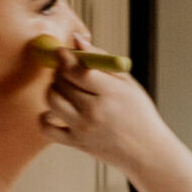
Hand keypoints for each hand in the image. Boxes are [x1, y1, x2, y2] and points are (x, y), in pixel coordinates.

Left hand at [39, 58, 169, 173]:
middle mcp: (95, 112)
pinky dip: (44, 116)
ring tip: (64, 88)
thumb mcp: (127, 83)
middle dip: (60, 71)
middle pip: (62, 82)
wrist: (146, 151)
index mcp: (111, 93)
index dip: (64, 57)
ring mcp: (83, 129)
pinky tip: (55, 110)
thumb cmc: (138, 112)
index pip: (78, 70)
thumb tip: (76, 40)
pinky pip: (46, 127)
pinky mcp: (75, 143)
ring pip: (52, 100)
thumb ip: (101, 59)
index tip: (61, 52)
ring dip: (53, 89)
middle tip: (67, 70)